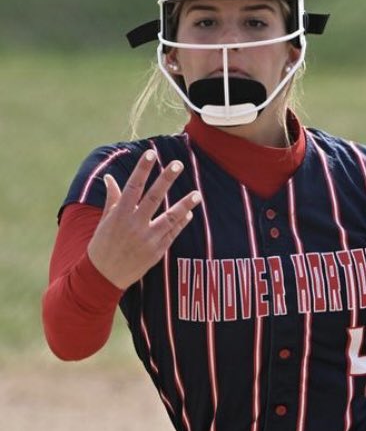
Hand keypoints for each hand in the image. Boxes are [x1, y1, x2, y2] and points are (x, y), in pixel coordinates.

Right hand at [87, 149, 200, 289]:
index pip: (133, 186)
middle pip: (154, 197)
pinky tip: (189, 214)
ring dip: (184, 205)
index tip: (151, 153)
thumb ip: (112, 198)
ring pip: (170, 218)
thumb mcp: (105, 221)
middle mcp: (134, 225)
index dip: (142, 169)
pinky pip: (172, 234)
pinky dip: (181, 223)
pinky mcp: (157, 251)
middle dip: (166, 179)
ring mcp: (147, 239)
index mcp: (119, 214)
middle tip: (178, 164)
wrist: (103, 276)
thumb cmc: (102, 246)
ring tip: (197, 194)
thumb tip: (109, 177)